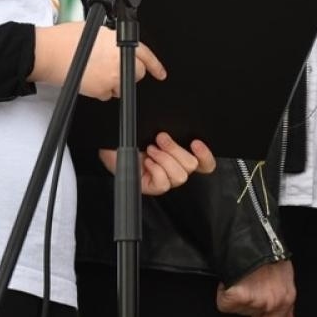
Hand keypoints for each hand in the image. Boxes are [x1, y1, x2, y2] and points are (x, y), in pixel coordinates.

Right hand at [34, 21, 163, 98]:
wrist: (49, 53)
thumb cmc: (66, 39)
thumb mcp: (97, 31)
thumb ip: (113, 40)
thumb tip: (117, 47)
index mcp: (119, 43)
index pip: (146, 55)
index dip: (155, 65)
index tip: (160, 73)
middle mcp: (119, 60)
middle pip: (137, 74)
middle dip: (129, 73)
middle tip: (114, 69)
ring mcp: (111, 77)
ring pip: (122, 87)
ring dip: (114, 83)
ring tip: (97, 72)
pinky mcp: (100, 90)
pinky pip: (106, 95)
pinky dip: (100, 90)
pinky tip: (89, 79)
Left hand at [98, 131, 216, 195]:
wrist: (111, 145)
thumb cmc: (132, 137)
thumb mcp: (151, 129)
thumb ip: (168, 129)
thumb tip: (176, 128)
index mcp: (180, 156)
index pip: (205, 164)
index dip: (206, 156)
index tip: (196, 143)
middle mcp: (175, 169)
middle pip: (191, 166)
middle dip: (175, 150)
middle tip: (160, 139)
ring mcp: (164, 180)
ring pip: (179, 176)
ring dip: (164, 159)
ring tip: (150, 150)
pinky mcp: (152, 188)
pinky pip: (163, 184)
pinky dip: (155, 170)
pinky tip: (146, 162)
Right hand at [216, 260, 296, 316]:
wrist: (252, 236)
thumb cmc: (269, 252)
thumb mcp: (286, 278)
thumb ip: (288, 307)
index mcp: (286, 298)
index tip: (260, 312)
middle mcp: (273, 302)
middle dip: (251, 307)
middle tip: (251, 287)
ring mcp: (255, 301)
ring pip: (240, 310)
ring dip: (238, 295)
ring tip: (243, 276)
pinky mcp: (237, 297)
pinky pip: (225, 304)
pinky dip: (224, 293)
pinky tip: (231, 280)